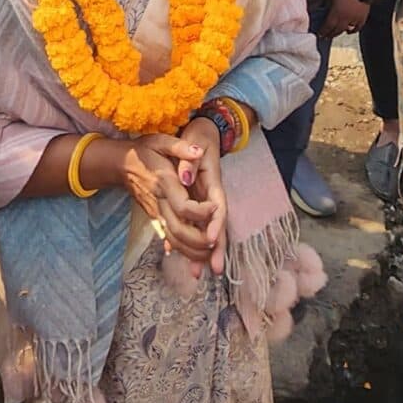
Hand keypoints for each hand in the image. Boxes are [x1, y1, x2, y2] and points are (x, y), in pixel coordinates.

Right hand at [118, 137, 218, 265]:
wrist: (120, 164)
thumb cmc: (144, 151)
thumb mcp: (161, 141)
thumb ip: (181, 147)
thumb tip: (198, 151)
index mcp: (163, 183)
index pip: (183, 206)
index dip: (201, 212)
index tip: (213, 208)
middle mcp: (159, 201)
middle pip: (178, 229)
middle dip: (198, 240)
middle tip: (216, 241)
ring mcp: (155, 212)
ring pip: (173, 238)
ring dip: (191, 251)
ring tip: (210, 254)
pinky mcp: (154, 217)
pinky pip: (167, 237)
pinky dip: (180, 250)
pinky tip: (192, 258)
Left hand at [168, 125, 230, 269]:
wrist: (204, 130)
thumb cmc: (199, 135)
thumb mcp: (193, 140)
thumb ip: (188, 158)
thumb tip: (185, 172)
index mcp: (213, 182)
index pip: (218, 207)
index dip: (216, 224)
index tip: (211, 240)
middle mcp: (211, 195)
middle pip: (217, 225)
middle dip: (217, 248)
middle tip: (216, 270)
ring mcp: (205, 200)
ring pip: (207, 230)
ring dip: (203, 251)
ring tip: (198, 273)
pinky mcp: (197, 202)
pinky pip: (197, 226)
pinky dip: (192, 242)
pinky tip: (186, 259)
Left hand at [321, 0, 370, 37]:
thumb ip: (327, 5)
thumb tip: (322, 11)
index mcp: (335, 13)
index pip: (327, 27)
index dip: (323, 31)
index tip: (319, 34)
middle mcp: (345, 19)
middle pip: (336, 30)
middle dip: (330, 34)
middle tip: (326, 37)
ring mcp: (354, 19)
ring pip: (346, 30)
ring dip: (340, 32)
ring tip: (335, 34)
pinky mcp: (362, 16)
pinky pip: (357, 27)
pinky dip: (353, 30)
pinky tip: (349, 31)